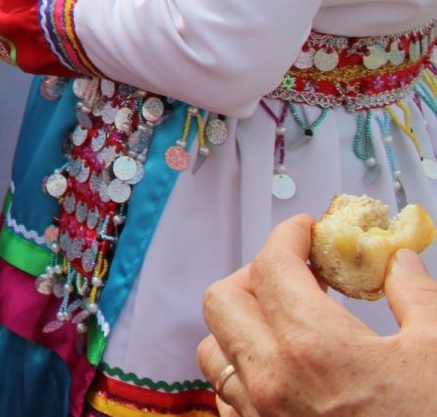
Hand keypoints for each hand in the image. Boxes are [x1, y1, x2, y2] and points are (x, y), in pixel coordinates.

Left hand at [198, 213, 436, 416]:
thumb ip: (415, 296)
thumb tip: (398, 262)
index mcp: (314, 347)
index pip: (271, 265)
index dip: (288, 236)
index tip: (306, 230)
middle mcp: (272, 381)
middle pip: (223, 300)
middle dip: (255, 276)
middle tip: (296, 273)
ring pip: (213, 348)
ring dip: (240, 324)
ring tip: (284, 320)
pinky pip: (225, 398)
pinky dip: (241, 371)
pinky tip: (282, 370)